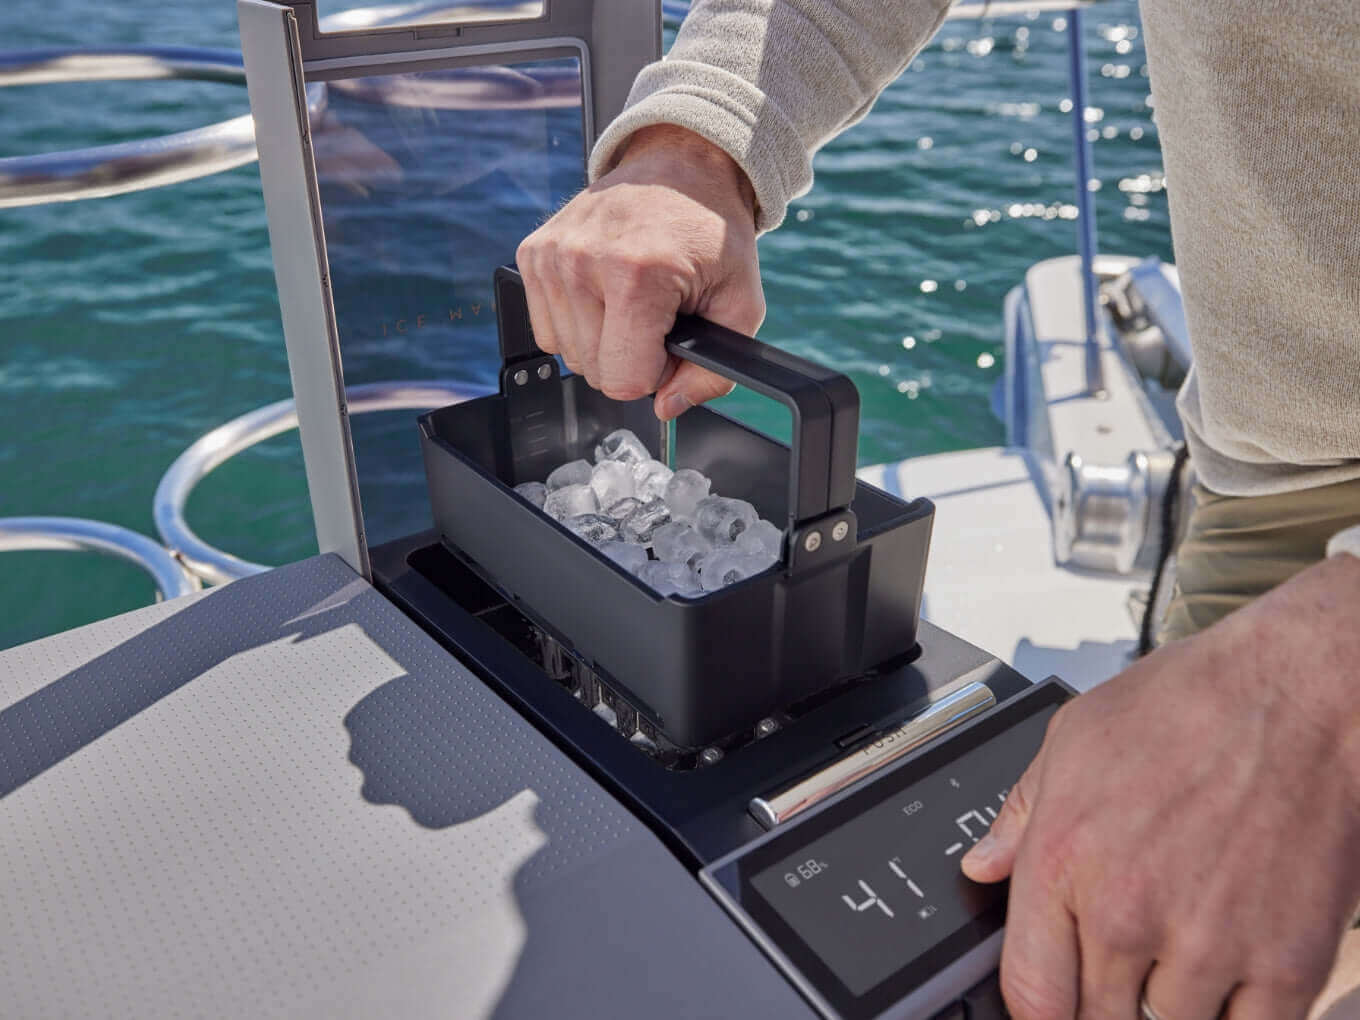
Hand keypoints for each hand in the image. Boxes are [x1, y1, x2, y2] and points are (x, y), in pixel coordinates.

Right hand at [515, 124, 762, 419]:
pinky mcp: (533, 253)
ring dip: (602, 342)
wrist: (679, 166)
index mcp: (638, 275)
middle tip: (655, 317)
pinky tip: (603, 292)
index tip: (668, 344)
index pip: (623, 380)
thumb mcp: (740, 305)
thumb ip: (712, 374)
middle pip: (595, 372)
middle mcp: (584, 262)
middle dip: (629, 358)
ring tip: (631, 300)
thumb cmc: (710, 233)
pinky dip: (577, 323)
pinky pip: (546, 330)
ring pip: (568, 356)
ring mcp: (552, 257)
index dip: (653, 376)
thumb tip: (668, 408)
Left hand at [962, 554, 1359, 1018]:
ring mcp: (1207, 946)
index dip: (1035, 1007)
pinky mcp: (1286, 963)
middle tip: (1125, 960)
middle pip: (1096, 1018)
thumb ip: (1020, 815)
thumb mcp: (1072, 741)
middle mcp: (1127, 914)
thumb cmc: (1190, 704)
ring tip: (1180, 949)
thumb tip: (983, 865)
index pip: (1030, 991)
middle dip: (1103, 998)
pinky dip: (1236, 1012)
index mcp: (1064, 861)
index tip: (1052, 997)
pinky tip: (1232, 970)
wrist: (1299, 694)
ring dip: (1169, 1004)